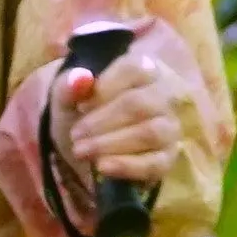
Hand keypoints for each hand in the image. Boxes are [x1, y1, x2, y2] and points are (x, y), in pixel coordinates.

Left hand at [60, 36, 196, 190]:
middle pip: (139, 103)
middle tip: (76, 135)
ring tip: (82, 151)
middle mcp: (164, 95)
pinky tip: (102, 167)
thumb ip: (68, 86)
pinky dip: (126, 166)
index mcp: (143, 70)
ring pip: (150, 133)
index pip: (134, 69)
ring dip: (110, 144)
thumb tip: (81, 77)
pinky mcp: (168, 159)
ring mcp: (170, 128)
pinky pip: (155, 163)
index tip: (81, 106)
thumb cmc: (82, 116)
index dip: (104, 88)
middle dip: (102, 121)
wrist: (86, 154)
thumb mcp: (66, 99)